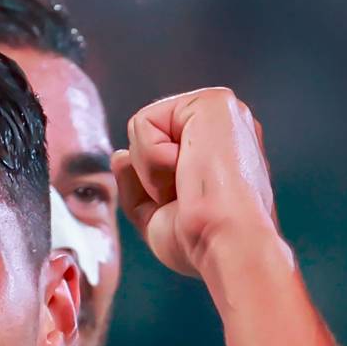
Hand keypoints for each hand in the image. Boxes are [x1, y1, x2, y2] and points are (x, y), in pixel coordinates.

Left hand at [111, 88, 280, 278]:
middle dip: (149, 177)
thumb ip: (136, 186)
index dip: (153, 186)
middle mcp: (221, 126)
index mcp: (215, 151)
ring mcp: (220, 110)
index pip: (155, 153)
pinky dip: (152, 159)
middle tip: (185, 198)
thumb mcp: (156, 217)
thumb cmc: (201, 241)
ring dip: (151, 171)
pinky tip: (186, 171)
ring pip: (141, 130)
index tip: (186, 206)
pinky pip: (143, 123)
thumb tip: (120, 155)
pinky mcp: (212, 101)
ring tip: (188, 185)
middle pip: (145, 140)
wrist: (227, 244)